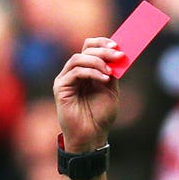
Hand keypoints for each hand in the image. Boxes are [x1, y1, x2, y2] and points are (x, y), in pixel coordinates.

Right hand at [53, 37, 123, 152]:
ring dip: (97, 61)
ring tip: (110, 72)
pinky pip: (75, 71)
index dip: (102, 43)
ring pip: (79, 58)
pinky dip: (92, 72)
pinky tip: (104, 79)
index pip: (90, 47)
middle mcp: (74, 72)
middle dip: (103, 51)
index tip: (117, 46)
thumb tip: (117, 54)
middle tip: (118, 55)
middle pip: (85, 50)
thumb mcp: (111, 90)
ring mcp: (66, 79)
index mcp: (86, 71)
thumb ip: (112, 73)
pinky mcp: (60, 87)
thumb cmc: (100, 116)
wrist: (92, 136)